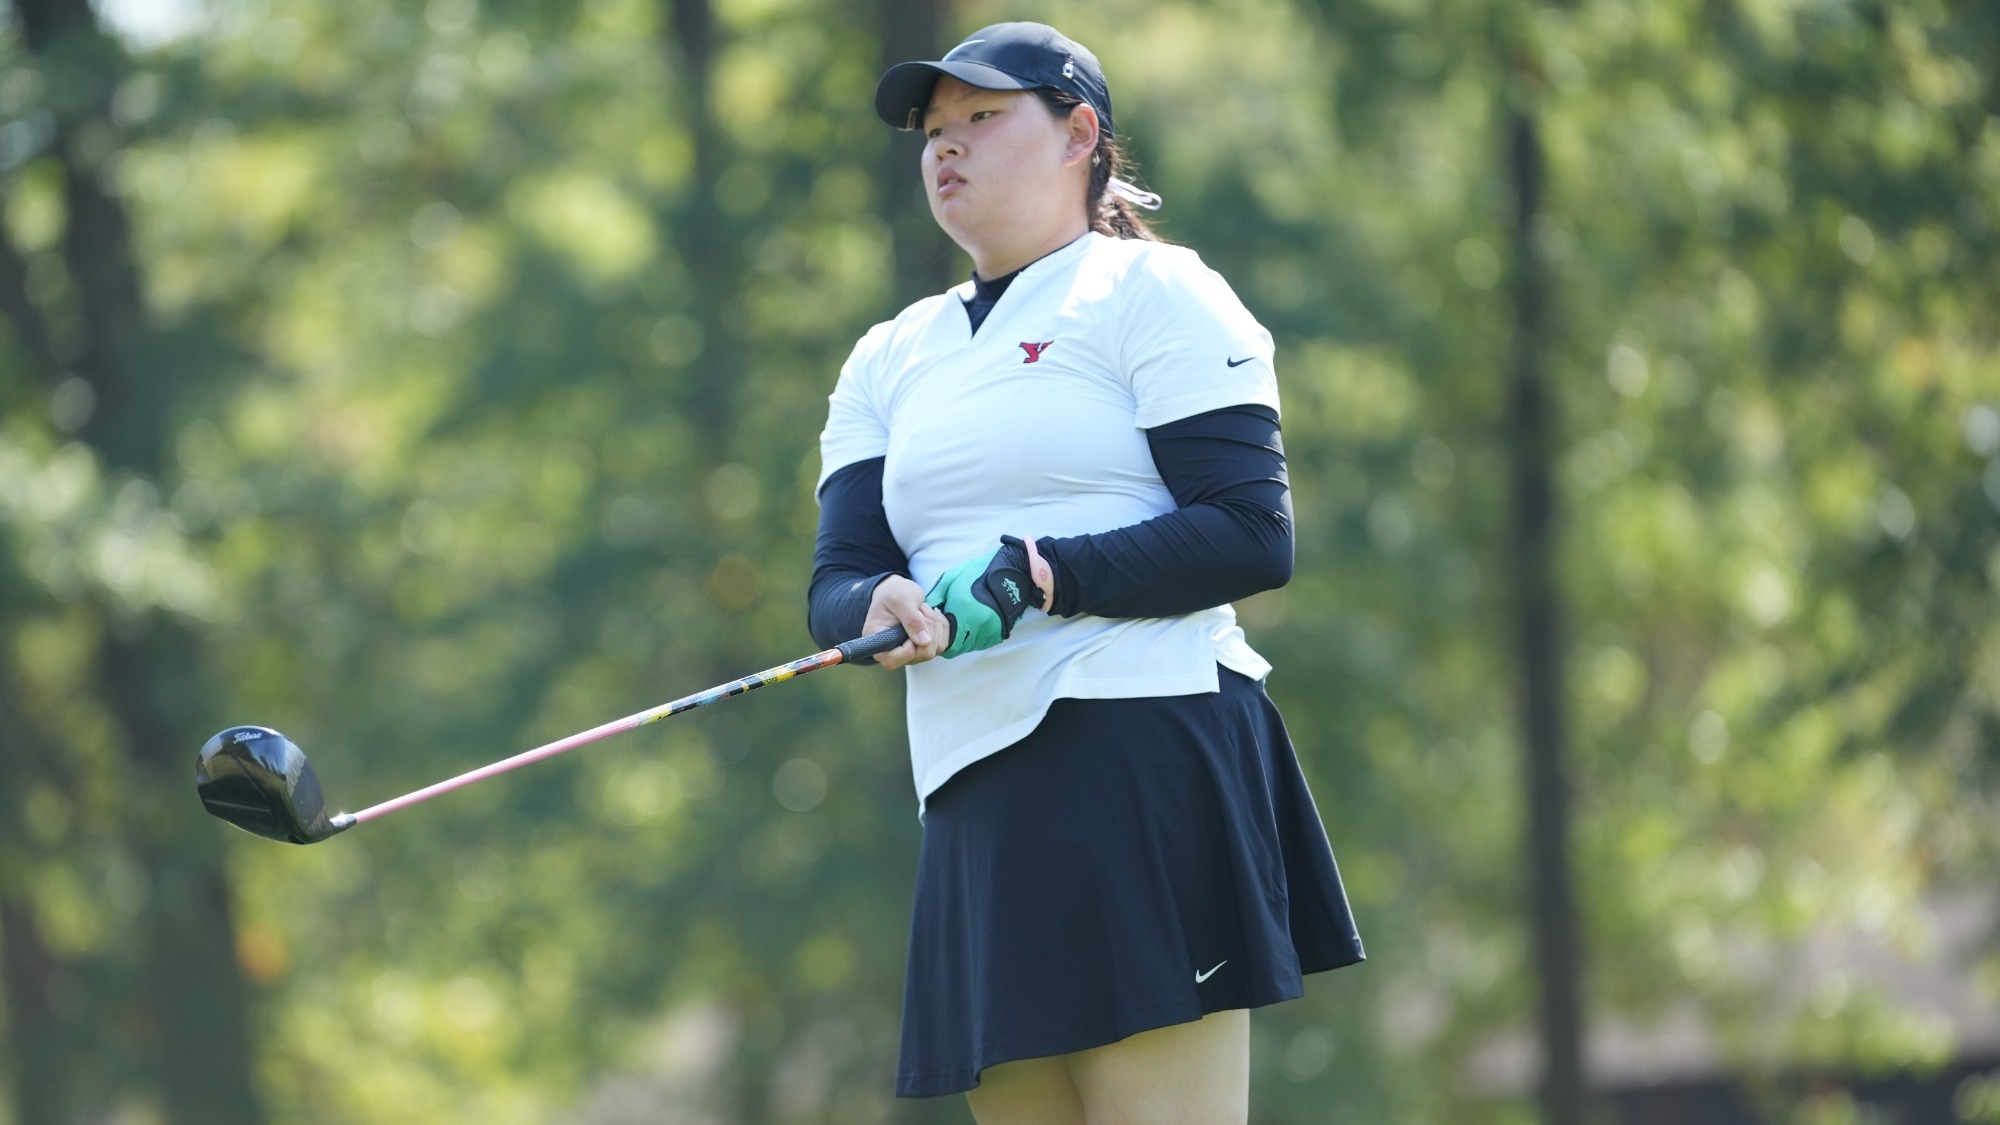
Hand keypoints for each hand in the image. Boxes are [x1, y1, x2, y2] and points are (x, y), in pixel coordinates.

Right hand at [862, 575, 950, 670]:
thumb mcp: (900, 599)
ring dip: (934, 625)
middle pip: (921, 655)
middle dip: (927, 629)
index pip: (891, 661)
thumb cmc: (893, 593)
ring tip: (922, 610)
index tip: (912, 631)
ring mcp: (911, 652)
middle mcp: (894, 652)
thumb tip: (925, 641)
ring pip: (935, 648)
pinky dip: (941, 626)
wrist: (899, 591)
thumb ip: (911, 619)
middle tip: (919, 610)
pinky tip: (930, 615)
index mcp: (878, 641)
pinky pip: (943, 643)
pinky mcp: (924, 648)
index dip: (908, 650)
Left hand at [924, 536, 1053, 657]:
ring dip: (963, 639)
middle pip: (959, 647)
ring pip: (971, 645)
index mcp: (964, 616)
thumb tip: (927, 611)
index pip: (948, 643)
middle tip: (948, 628)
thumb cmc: (978, 573)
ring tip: (961, 625)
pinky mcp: (1000, 632)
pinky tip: (973, 625)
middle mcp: (979, 628)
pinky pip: (983, 641)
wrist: (1009, 571)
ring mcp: (991, 631)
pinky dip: (976, 637)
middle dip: (951, 640)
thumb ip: (936, 598)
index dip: (941, 640)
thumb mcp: (951, 581)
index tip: (938, 632)